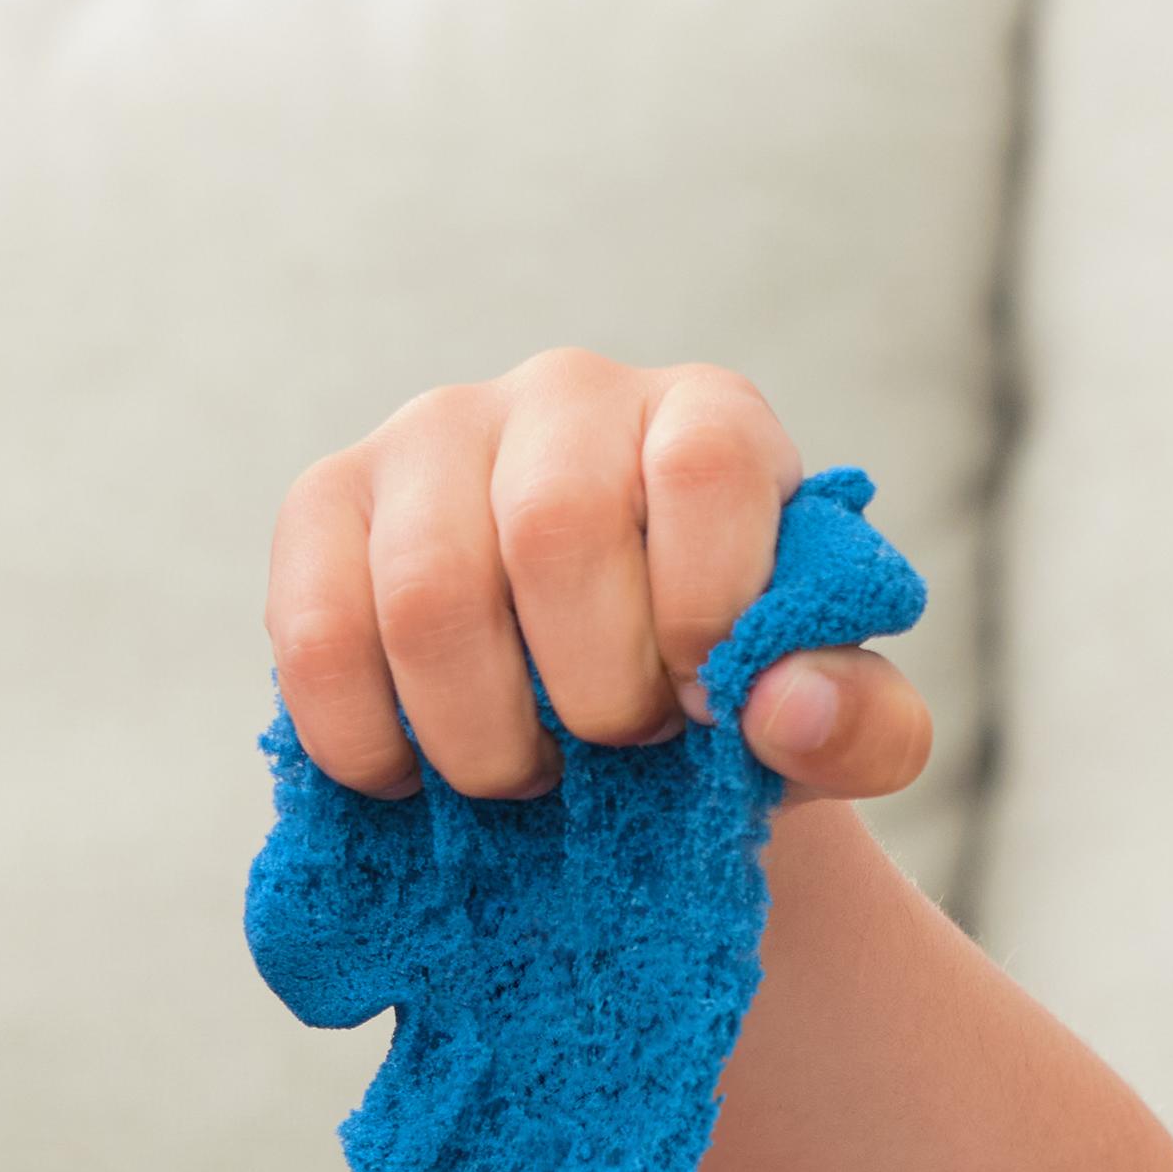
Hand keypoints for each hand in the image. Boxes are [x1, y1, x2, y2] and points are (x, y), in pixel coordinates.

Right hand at [269, 350, 934, 806]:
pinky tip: (415, 776)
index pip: (703, 466)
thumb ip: (858, 725)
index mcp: (705, 416)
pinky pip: (315, 630)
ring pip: (427, 592)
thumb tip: (781, 709)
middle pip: (552, 533)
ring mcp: (432, 438)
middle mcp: (566, 395)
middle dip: (593, 693)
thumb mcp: (822, 722)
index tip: (708, 710)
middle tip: (619, 749)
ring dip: (483, 734)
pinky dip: (367, 739)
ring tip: (529, 771)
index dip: (705, 610)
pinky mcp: (327, 505)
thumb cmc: (724, 700)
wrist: (605, 717)